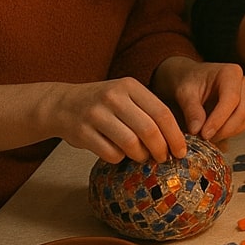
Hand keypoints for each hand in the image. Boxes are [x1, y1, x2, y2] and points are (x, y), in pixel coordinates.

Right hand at [41, 76, 188, 164]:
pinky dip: (119, 158)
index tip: (182, 150)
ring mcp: (96, 114)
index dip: (174, 134)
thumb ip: (148, 111)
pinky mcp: (82, 132)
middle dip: (161, 149)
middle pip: (148, 129)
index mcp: (130, 86)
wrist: (62, 104)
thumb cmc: (104, 104)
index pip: (162, 112)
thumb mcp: (126, 96)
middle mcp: (114, 97)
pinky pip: (110, 153)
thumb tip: (174, 140)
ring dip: (141, 156)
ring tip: (142, 157)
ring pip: (130, 144)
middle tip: (164, 158)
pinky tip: (119, 154)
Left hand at [153, 56, 244, 144]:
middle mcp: (243, 82)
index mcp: (230, 73)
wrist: (190, 78)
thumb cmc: (188, 81)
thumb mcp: (184, 93)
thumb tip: (197, 130)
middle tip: (204, 138)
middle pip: (242, 110)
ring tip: (207, 136)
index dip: (219, 119)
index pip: (231, 99)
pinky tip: (215, 133)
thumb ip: (191, 110)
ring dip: (228, 132)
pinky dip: (231, 132)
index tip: (204, 134)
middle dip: (224, 129)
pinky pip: (244, 123)